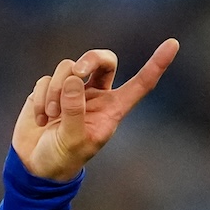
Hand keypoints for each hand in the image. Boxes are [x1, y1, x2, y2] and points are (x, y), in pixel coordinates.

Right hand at [12, 41, 177, 183]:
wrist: (36, 165)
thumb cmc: (62, 158)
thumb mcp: (73, 141)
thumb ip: (75, 112)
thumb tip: (74, 78)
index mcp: (112, 109)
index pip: (140, 84)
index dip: (156, 65)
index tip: (173, 44)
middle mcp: (96, 95)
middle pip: (104, 60)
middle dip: (91, 59)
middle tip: (78, 72)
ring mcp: (72, 91)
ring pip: (68, 68)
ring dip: (56, 91)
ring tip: (50, 116)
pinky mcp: (50, 90)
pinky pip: (46, 81)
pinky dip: (41, 99)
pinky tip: (40, 120)